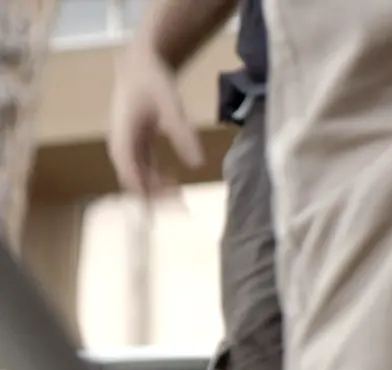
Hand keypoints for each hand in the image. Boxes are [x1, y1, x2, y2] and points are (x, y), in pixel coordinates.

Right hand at [107, 42, 203, 196]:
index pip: (130, 173)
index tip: (165, 206)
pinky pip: (143, 168)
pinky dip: (156, 179)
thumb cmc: (153, 83)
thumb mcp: (171, 105)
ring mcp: (127, 145)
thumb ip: (183, 133)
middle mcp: (121, 144)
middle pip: (133, 179)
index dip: (146, 192)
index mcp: (123, 137)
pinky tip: (174, 184)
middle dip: (153, 198)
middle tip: (180, 210)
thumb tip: (198, 165)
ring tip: (180, 202)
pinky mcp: (135, 144)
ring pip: (138, 176)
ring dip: (156, 190)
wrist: (140, 66)